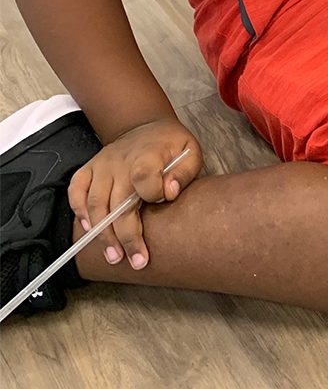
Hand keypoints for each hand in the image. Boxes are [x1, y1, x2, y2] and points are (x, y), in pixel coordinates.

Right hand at [68, 117, 201, 270]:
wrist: (147, 127)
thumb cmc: (171, 145)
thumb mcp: (190, 151)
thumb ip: (183, 172)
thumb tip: (169, 193)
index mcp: (147, 155)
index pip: (144, 178)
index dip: (152, 194)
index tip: (161, 203)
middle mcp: (120, 161)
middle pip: (118, 202)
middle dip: (127, 235)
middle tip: (136, 261)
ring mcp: (102, 166)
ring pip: (95, 203)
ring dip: (103, 233)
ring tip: (114, 256)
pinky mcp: (89, 169)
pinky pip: (76, 191)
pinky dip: (78, 211)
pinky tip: (88, 230)